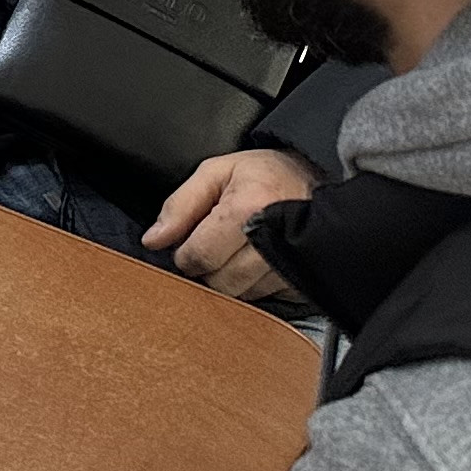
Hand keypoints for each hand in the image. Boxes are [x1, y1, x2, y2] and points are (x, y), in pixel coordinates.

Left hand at [144, 148, 315, 299]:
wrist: (317, 178)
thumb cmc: (264, 173)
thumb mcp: (215, 172)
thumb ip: (180, 205)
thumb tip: (153, 240)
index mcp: (246, 209)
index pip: (198, 256)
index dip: (185, 252)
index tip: (191, 240)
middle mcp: (271, 241)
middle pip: (219, 281)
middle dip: (208, 267)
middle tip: (216, 242)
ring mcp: (290, 266)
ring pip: (240, 295)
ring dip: (230, 277)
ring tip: (238, 248)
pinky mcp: (301, 283)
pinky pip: (263, 298)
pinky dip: (252, 284)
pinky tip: (256, 259)